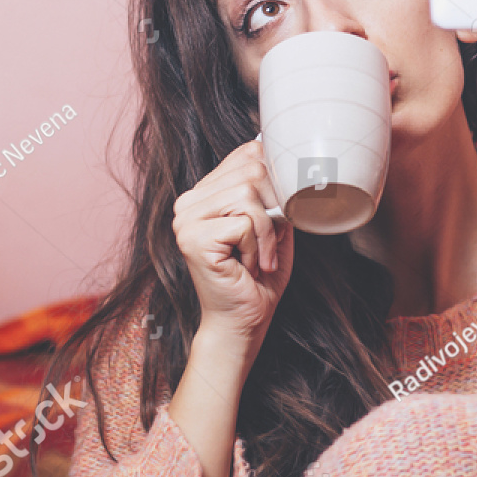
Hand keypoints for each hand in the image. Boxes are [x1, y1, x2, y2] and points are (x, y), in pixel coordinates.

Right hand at [172, 138, 293, 355]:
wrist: (244, 322)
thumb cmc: (259, 279)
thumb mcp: (276, 226)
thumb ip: (277, 193)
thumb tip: (290, 163)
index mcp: (205, 193)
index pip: (246, 154)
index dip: (275, 177)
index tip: (282, 211)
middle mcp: (189, 202)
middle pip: (252, 170)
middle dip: (275, 208)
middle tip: (269, 244)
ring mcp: (186, 219)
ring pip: (249, 195)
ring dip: (266, 233)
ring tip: (257, 259)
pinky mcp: (193, 238)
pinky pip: (245, 223)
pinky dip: (258, 248)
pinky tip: (247, 267)